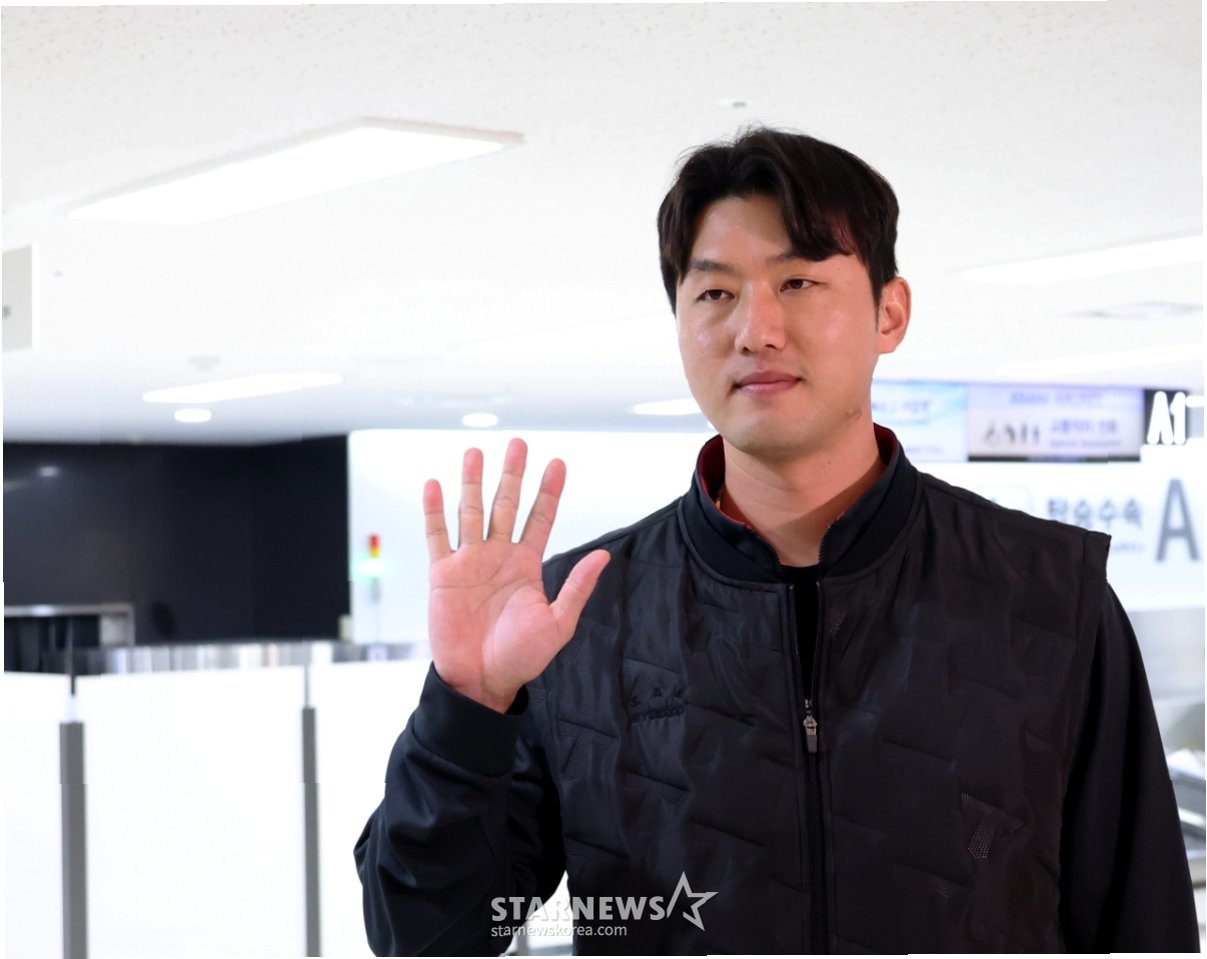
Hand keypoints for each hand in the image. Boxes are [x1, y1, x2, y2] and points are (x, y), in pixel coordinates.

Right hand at [423, 437, 609, 711]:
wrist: (480, 681)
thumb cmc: (520, 658)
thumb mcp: (558, 623)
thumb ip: (576, 587)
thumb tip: (604, 555)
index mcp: (527, 565)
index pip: (540, 518)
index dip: (549, 492)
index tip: (558, 463)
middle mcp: (499, 557)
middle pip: (506, 505)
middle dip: (512, 475)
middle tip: (518, 444)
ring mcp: (470, 562)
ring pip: (471, 512)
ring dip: (473, 482)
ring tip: (475, 452)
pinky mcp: (443, 574)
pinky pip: (437, 535)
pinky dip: (435, 510)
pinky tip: (436, 486)